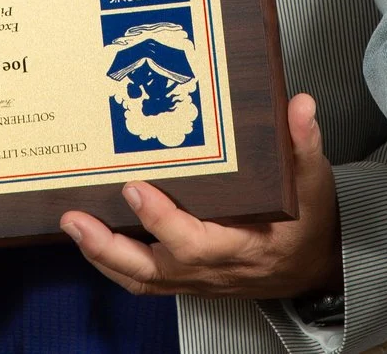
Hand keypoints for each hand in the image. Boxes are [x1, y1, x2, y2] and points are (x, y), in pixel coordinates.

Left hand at [61, 92, 341, 300]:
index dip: (163, 221)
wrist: (313, 267)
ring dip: (102, 256)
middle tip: (76, 218)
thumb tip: (301, 107)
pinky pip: (143, 281)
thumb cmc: (308, 224)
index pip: (196, 243)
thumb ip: (305, 145)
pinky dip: (113, 264)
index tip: (135, 188)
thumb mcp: (314, 184)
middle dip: (110, 247)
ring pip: (142, 279)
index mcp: (242, 246)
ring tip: (72, 224)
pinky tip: (91, 239)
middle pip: (154, 270)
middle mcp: (213, 269)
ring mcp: (197, 279)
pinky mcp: (187, 279)